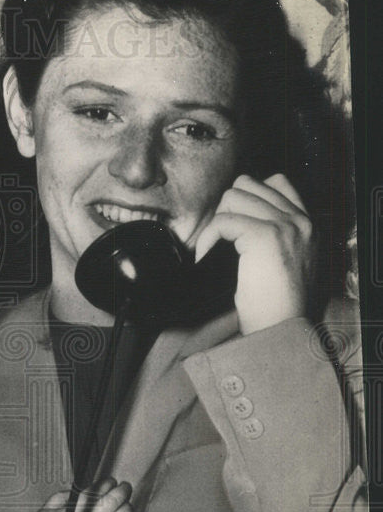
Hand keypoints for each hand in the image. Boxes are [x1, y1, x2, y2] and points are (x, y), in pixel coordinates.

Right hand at [29, 478, 131, 511]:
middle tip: (126, 487)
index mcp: (77, 509)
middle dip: (122, 492)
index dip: (107, 484)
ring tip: (128, 505)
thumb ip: (60, 498)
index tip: (111, 481)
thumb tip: (72, 493)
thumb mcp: (46, 509)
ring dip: (127, 510)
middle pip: (113, 502)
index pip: (97, 492)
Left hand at [194, 174, 313, 335]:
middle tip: (221, 239)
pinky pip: (223, 221)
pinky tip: (206, 256)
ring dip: (217, 220)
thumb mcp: (283, 261)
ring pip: (234, 196)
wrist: (281, 329)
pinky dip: (208, 237)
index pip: (275, 182)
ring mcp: (285, 226)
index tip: (233, 227)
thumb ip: (272, 234)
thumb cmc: (275, 305)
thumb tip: (236, 217)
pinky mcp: (265, 237)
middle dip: (227, 207)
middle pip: (248, 184)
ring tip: (215, 247)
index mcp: (307, 223)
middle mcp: (300, 220)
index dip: (246, 197)